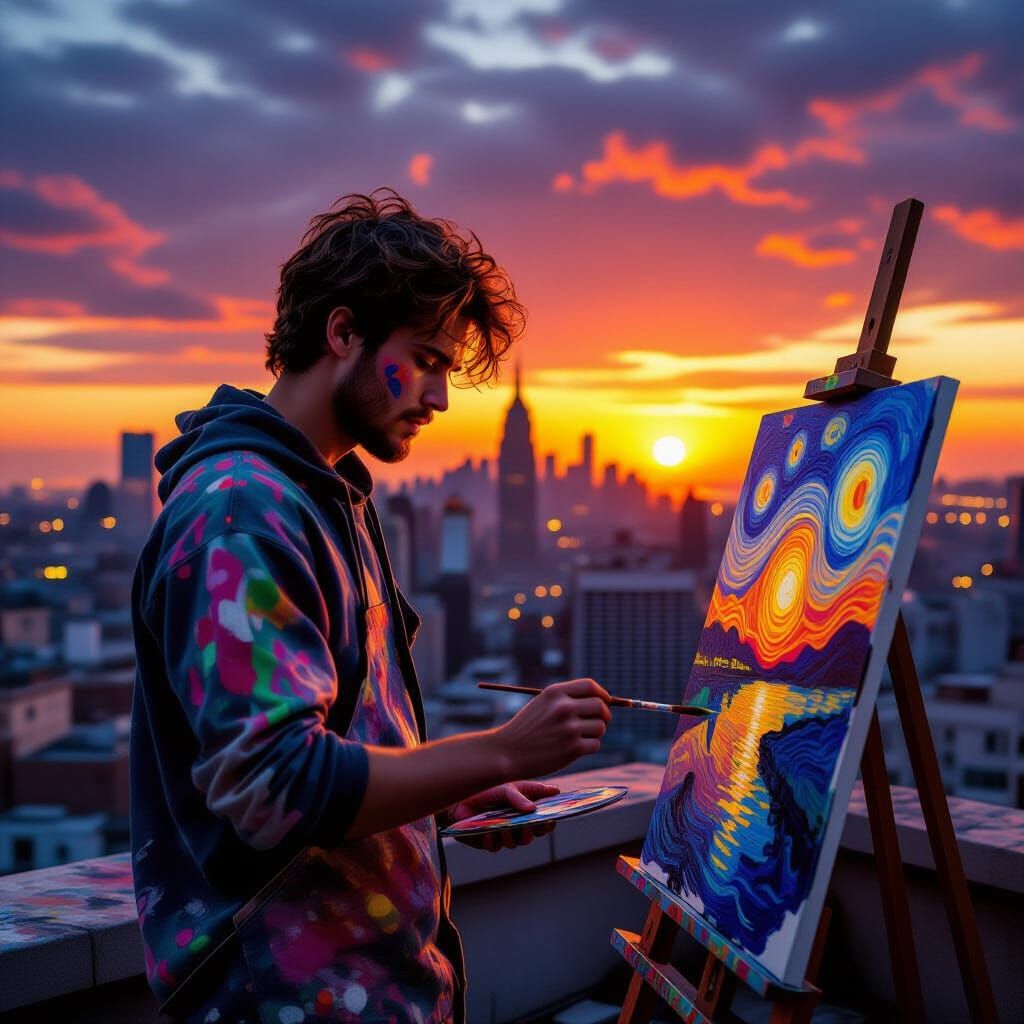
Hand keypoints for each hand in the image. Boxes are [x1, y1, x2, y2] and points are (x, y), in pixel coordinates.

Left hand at [445, 780, 560, 851]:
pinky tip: (488, 833)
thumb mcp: (505, 788)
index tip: (549, 819)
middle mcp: (517, 825)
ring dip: (511, 836)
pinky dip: (492, 840)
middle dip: (530, 832)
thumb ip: (519, 797)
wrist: (460, 798)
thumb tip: (533, 808)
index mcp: (526, 811)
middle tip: (527, 825)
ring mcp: (503, 835)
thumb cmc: (487, 790)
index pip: (544, 822)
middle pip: (531, 836)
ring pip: (514, 843)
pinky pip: (494, 846)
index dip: (549, 823)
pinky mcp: (488, 841)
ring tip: (505, 828)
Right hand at [493, 678, 611, 778]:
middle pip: (600, 706)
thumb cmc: (527, 729)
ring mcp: (569, 728)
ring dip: (596, 733)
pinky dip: (590, 747)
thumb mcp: (543, 704)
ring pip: (600, 727)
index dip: (602, 694)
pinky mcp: (573, 749)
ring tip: (581, 736)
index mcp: (555, 693)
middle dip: (604, 715)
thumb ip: (567, 699)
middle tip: (598, 722)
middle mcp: (563, 708)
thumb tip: (602, 701)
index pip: (590, 686)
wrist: (507, 752)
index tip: (604, 701)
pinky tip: (575, 748)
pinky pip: (595, 744)